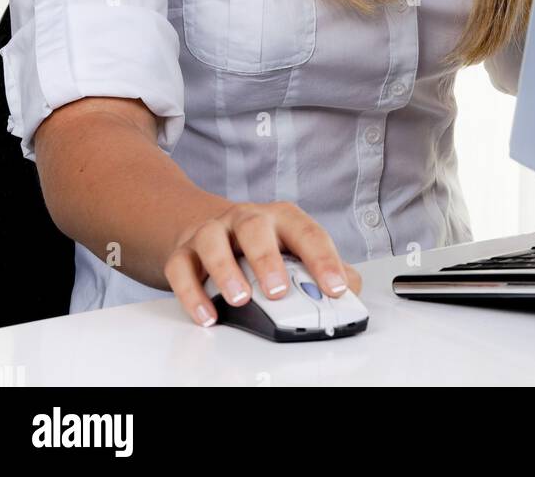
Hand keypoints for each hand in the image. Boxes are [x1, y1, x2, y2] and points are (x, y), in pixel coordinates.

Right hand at [164, 200, 362, 327]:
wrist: (206, 225)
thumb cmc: (259, 242)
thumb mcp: (294, 248)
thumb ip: (326, 266)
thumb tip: (353, 287)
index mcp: (281, 219)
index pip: (307, 232)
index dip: (323, 259)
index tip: (335, 288)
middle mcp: (246, 220)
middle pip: (255, 228)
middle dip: (267, 259)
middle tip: (278, 291)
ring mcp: (212, 233)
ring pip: (214, 241)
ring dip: (226, 271)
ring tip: (239, 299)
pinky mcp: (183, 252)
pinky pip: (182, 268)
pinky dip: (191, 293)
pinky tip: (207, 315)